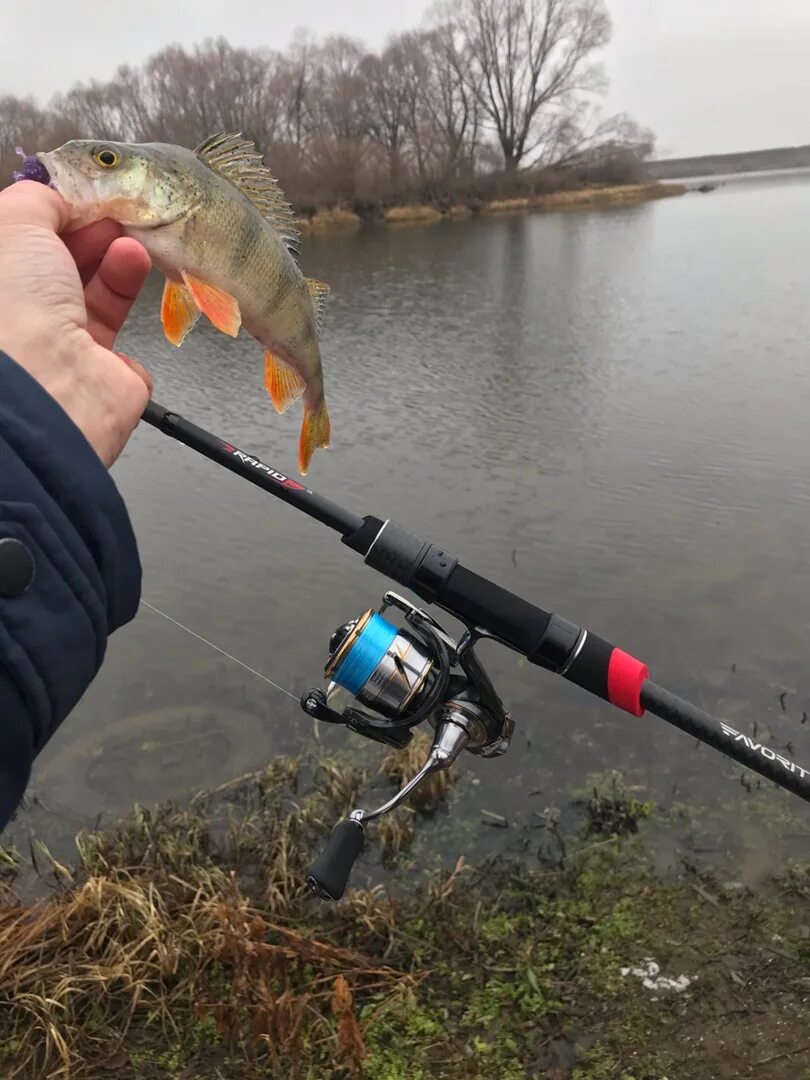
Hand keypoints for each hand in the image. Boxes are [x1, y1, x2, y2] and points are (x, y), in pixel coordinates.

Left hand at [0, 180, 151, 466]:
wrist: (52, 383)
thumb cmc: (17, 301)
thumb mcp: (15, 221)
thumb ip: (39, 198)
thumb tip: (62, 199)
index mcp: (1, 285)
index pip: (28, 242)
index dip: (55, 213)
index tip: (83, 195)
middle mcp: (24, 315)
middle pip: (62, 262)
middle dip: (91, 231)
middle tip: (116, 213)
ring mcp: (63, 343)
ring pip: (93, 289)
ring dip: (115, 257)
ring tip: (131, 243)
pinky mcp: (104, 368)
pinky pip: (121, 324)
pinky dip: (130, 294)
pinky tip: (136, 270)